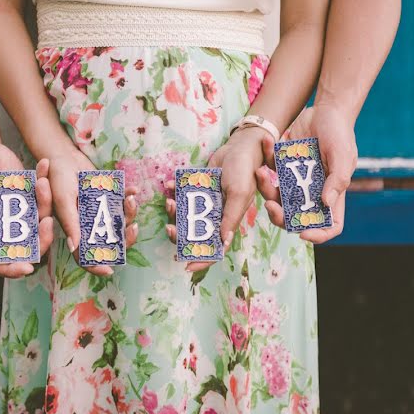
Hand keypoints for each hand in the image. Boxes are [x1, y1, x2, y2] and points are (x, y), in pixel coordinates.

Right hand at [0, 143, 55, 277]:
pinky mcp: (32, 196)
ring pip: (41, 220)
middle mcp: (8, 229)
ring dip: (46, 204)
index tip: (27, 267)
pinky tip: (44, 165)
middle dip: (42, 238)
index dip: (12, 269)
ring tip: (42, 184)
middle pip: (30, 246)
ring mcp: (22, 213)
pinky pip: (44, 196)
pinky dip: (46, 182)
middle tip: (46, 222)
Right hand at [44, 149, 139, 276]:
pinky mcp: (108, 196)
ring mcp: (100, 211)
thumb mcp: (62, 199)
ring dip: (130, 213)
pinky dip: (130, 196)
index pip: (84, 255)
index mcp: (75, 230)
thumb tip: (74, 247)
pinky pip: (123, 201)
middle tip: (132, 228)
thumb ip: (69, 222)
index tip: (110, 270)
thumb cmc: (56, 178)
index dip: (95, 266)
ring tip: (130, 199)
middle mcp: (89, 224)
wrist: (64, 156)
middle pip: (110, 241)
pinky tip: (133, 189)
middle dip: (125, 238)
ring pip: (120, 221)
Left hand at [165, 127, 264, 271]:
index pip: (215, 248)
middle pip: (195, 234)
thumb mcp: (239, 194)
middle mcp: (216, 215)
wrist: (239, 147)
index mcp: (228, 222)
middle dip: (180, 234)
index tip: (186, 266)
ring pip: (185, 215)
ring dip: (174, 212)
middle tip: (169, 227)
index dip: (202, 260)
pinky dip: (175, 191)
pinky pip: (183, 195)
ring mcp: (206, 203)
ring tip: (169, 201)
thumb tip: (223, 242)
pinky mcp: (198, 189)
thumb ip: (231, 218)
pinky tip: (170, 184)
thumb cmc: (244, 170)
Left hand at [256, 105, 356, 242]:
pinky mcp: (283, 165)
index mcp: (331, 194)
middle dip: (281, 216)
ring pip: (277, 196)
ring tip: (261, 173)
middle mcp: (312, 191)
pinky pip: (270, 170)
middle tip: (271, 206)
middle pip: (295, 216)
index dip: (318, 234)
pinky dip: (265, 159)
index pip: (329, 225)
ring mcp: (296, 180)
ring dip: (266, 189)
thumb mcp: (344, 157)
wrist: (326, 109)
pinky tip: (266, 143)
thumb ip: (337, 180)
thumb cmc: (340, 134)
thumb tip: (326, 203)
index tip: (303, 233)